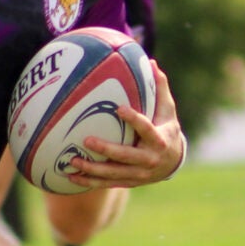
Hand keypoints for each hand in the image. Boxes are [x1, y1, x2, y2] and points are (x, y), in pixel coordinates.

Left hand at [65, 64, 185, 185]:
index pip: (146, 129)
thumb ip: (159, 88)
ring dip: (92, 169)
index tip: (119, 108)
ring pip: (113, 173)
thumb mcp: (167, 110)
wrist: (172, 163)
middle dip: (107, 150)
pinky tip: (71, 177)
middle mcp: (149, 159)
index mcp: (159, 140)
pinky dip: (89, 182)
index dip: (134, 120)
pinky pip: (107, 183)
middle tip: (87, 140)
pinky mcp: (129, 182)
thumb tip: (150, 61)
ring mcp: (139, 174)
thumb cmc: (166, 129)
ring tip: (72, 161)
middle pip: (126, 156)